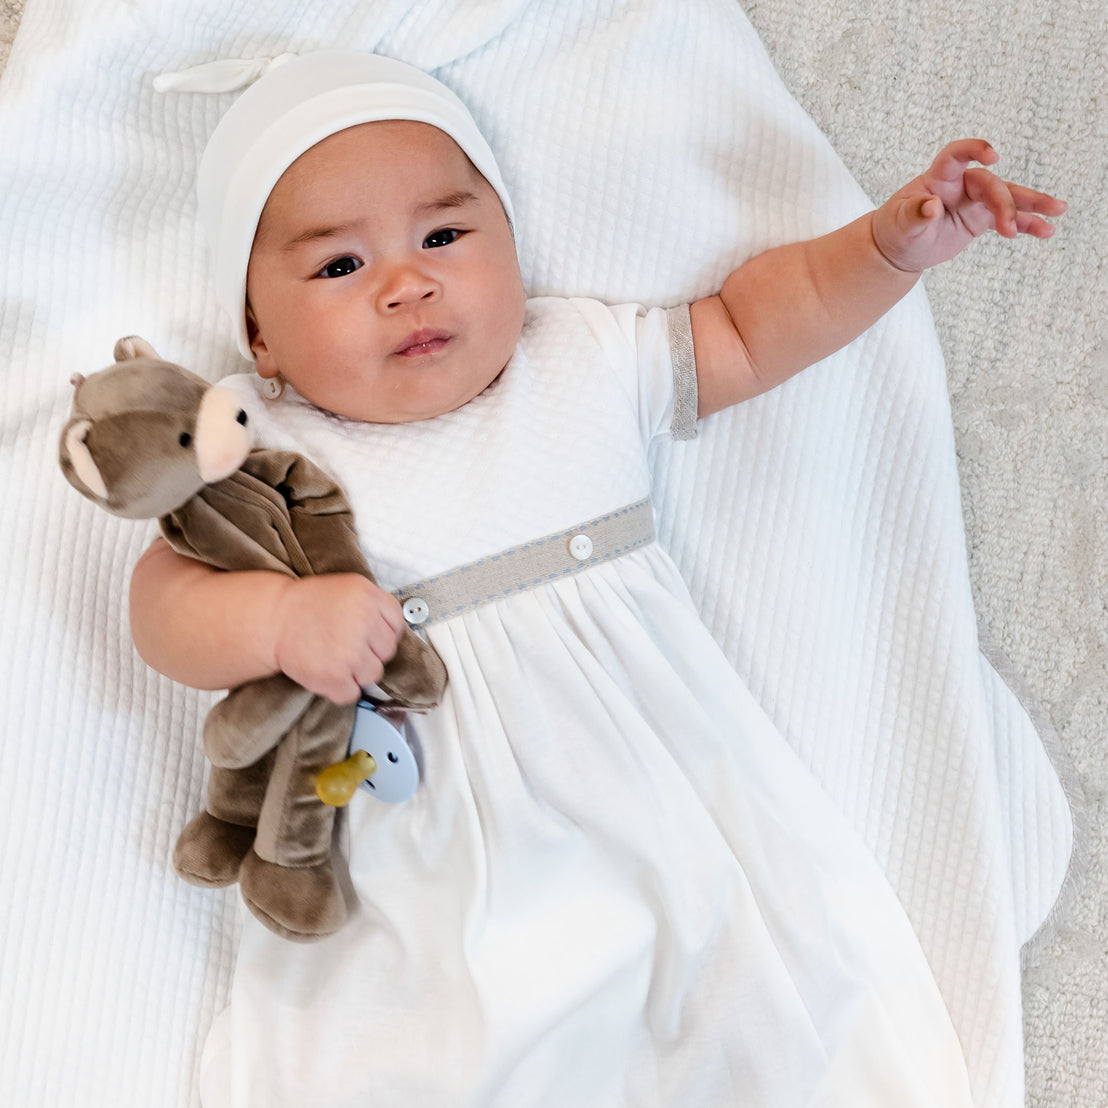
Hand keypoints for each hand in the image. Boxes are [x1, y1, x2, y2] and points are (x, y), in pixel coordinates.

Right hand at [272, 574, 405, 703]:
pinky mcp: (335, 676)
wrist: (273, 619)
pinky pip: (353, 694)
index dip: (382, 632)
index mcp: (368, 596)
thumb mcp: (349, 588)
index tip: (368, 635)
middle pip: (387, 651)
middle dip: (370, 652)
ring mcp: (351, 652)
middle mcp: (364, 622)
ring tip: (335, 660)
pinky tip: (329, 674)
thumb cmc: (309, 604)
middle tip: (346, 647)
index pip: (397, 623)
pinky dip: (342, 689)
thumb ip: (374, 605)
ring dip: (357, 672)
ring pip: (373, 675)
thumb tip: (395, 631)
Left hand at [872, 139, 1065, 272]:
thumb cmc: (896, 229)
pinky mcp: (981, 218)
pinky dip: (1026, 224)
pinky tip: (1046, 231)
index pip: (955, 156)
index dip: (973, 150)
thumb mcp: (900, 224)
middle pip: (990, 185)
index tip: (992, 157)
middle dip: (1003, 205)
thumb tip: (932, 207)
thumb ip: (915, 214)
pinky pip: (1008, 218)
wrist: (900, 247)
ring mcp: (973, 201)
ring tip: (1058, 211)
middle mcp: (960, 185)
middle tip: (1008, 230)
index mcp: (937, 179)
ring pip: (1007, 197)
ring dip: (1032, 205)